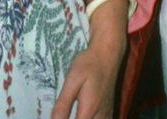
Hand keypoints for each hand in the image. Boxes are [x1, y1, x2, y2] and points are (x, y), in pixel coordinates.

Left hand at [52, 0, 125, 118]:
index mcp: (89, 111)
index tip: (57, 116)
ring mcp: (107, 115)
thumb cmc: (88, 64)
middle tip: (62, 113)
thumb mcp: (72, 80)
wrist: (108, 54)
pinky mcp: (109, 112)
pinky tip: (84, 115)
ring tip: (72, 112)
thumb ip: (63, 104)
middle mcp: (100, 117)